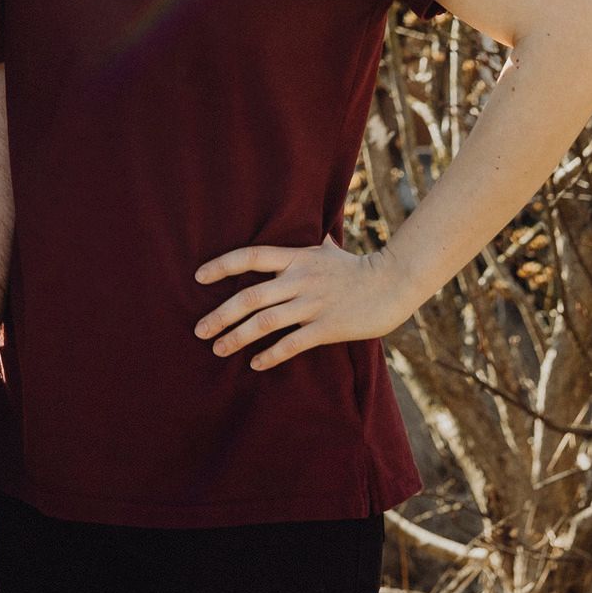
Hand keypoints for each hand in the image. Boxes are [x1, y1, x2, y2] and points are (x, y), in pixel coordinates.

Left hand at [194, 236, 414, 369]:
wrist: (393, 284)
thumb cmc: (357, 268)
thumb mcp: (328, 249)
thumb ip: (311, 243)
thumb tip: (310, 229)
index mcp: (296, 258)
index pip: (250, 257)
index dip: (222, 266)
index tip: (198, 277)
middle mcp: (299, 279)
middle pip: (250, 296)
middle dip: (221, 314)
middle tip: (199, 329)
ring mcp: (312, 304)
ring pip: (265, 322)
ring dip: (237, 337)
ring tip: (217, 348)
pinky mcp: (327, 327)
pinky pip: (291, 344)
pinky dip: (271, 354)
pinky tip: (255, 363)